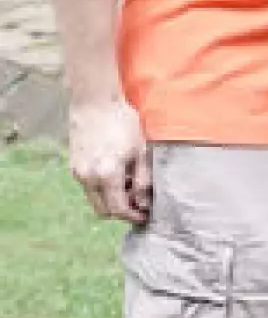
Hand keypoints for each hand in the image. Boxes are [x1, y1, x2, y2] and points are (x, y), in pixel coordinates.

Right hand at [68, 97, 151, 221]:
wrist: (94, 101)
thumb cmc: (122, 122)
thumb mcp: (140, 150)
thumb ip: (142, 179)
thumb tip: (143, 201)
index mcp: (107, 175)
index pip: (118, 209)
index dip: (132, 216)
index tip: (144, 215)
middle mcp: (88, 177)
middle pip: (103, 210)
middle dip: (120, 212)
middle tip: (136, 205)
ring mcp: (77, 172)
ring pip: (94, 200)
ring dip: (109, 201)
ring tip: (127, 189)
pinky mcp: (73, 165)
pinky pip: (87, 187)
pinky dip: (100, 190)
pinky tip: (114, 177)